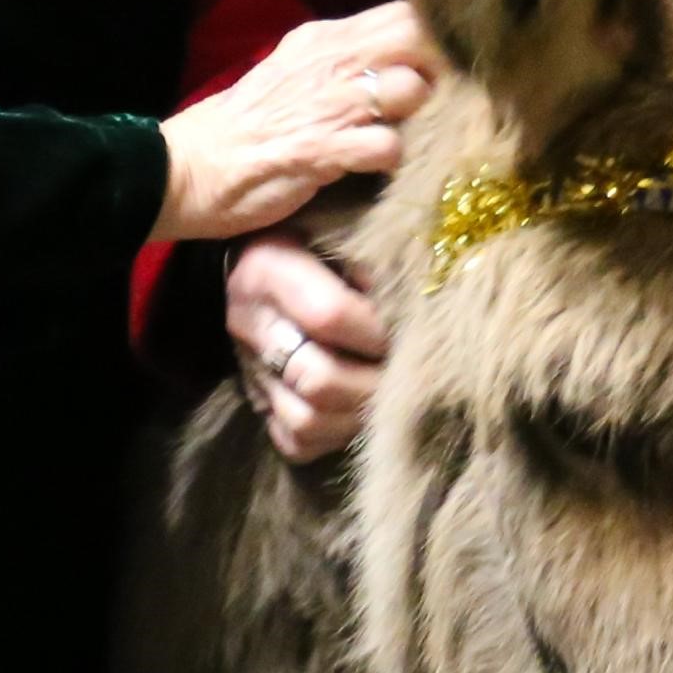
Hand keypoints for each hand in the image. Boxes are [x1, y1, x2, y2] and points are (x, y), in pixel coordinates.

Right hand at [159, 3, 429, 244]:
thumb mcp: (291, 73)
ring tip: (384, 137)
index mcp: (321, 39)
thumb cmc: (243, 127)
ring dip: (410, 119)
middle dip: (427, 74)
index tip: (414, 75)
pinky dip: (387, 161)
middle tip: (410, 107)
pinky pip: (387, 146)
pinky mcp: (323, 149)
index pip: (401, 15)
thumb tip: (389, 66)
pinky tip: (367, 168)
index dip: (421, 46)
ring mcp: (328, 104)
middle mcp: (330, 61)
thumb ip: (337, 64)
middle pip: (415, 39)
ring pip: (410, 89)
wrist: (185, 168)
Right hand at [224, 233, 387, 460]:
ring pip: (307, 420)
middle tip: (406, 373)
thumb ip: (374, 258)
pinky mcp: (257, 402)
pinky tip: (359, 409)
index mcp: (267, 269)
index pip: (329, 316)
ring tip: (388, 393)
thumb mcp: (343, 229)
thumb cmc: (321, 237)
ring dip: (359, 414)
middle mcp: (249, 324)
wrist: (267, 259)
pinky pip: (296, 443)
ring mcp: (249, 369)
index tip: (405, 330)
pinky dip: (334, 435)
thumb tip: (424, 300)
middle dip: (374, 382)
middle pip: (317, 379)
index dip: (377, 332)